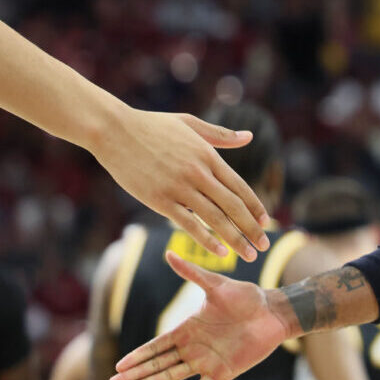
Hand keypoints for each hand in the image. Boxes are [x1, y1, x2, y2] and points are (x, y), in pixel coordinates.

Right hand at [92, 108, 269, 260]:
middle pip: (233, 206)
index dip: (255, 207)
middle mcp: (198, 173)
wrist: (113, 130)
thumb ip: (221, 136)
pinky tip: (220, 252)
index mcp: (208, 156)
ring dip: (236, 239)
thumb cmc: (151, 125)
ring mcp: (179, 187)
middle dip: (252, 229)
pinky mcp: (159, 199)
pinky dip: (206, 239)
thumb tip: (250, 136)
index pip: (240, 187)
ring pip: (216, 218)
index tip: (266, 222)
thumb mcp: (190, 124)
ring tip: (250, 255)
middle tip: (265, 246)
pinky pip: (188, 224)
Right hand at [108, 252, 291, 379]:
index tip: (119, 365)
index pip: (157, 345)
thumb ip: (192, 273)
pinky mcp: (223, 372)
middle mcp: (193, 348)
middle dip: (136, 373)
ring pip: (172, 376)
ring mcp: (207, 362)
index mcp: (188, 329)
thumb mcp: (216, 284)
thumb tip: (168, 254)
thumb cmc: (246, 297)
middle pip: (158, 364)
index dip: (138, 355)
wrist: (273, 312)